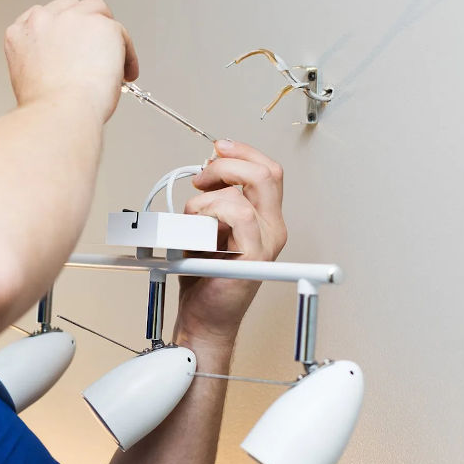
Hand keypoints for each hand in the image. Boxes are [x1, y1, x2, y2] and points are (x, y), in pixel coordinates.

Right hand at [4, 0, 138, 122]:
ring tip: (113, 62)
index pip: (43, 16)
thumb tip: (64, 63)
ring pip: (98, 12)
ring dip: (107, 34)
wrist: (60, 112)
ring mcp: (73, 19)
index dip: (61, 29)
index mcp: (20, 32)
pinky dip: (126, 55)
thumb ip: (42, 59)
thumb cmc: (46, 107)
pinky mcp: (102, 26)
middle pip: (71, 8)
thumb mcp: (27, 77)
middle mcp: (43, 20)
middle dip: (85, 26)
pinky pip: (121, 34)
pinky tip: (123, 74)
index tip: (71, 41)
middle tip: (95, 52)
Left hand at [175, 139, 287, 345]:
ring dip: (204, 203)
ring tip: (192, 225)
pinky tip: (197, 235)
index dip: (242, 152)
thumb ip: (215, 199)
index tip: (218, 147)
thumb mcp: (207, 226)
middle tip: (202, 176)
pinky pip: (235, 217)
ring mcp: (265, 243)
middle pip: (264, 173)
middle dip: (227, 164)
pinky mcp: (254, 257)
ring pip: (239, 196)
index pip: (267, 170)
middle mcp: (272, 228)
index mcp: (265, 218)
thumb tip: (208, 168)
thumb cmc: (204, 275)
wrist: (205, 316)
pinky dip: (207, 218)